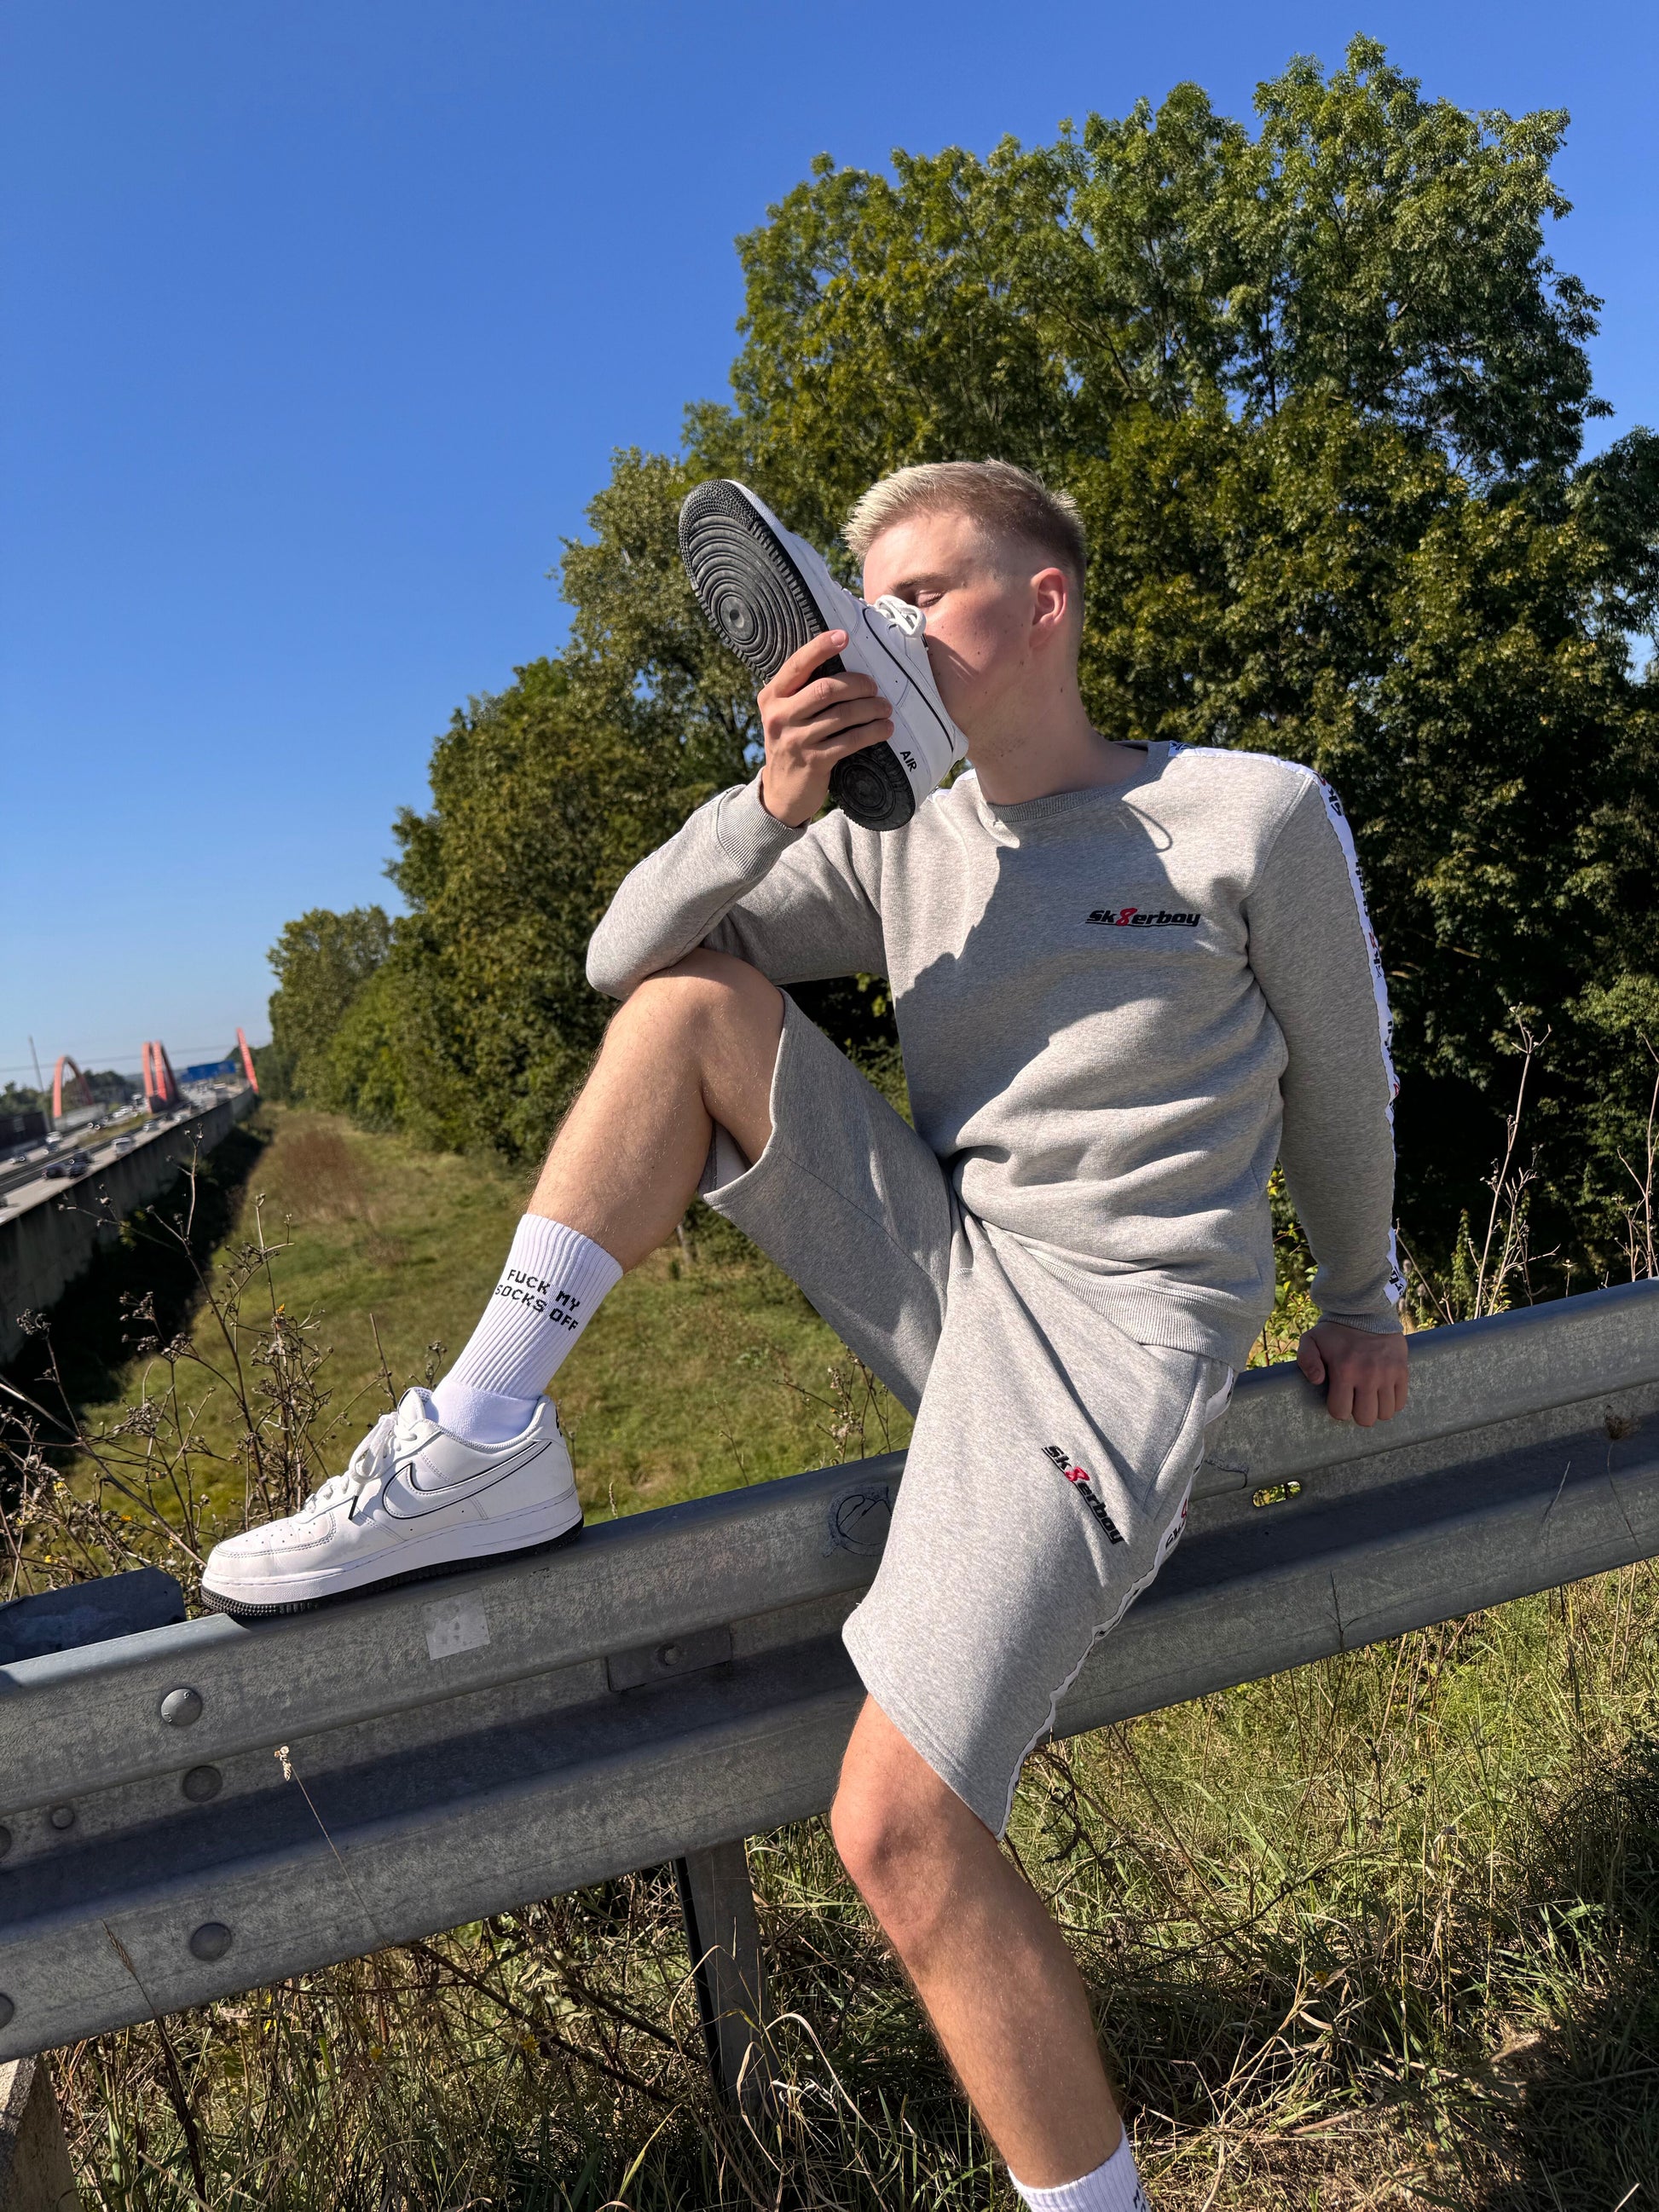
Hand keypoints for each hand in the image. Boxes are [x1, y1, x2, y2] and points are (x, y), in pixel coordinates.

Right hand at [757, 631, 892, 826]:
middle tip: (875, 688)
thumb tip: (845, 664)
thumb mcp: (786, 715)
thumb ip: (803, 692)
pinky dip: (872, 732)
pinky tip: (885, 729)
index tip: (844, 636)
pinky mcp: (814, 761)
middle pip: (826, 689)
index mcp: (772, 696)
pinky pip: (850, 741)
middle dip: (858, 685)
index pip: (797, 665)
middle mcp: (780, 716)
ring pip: (842, 715)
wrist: (782, 793)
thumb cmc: (792, 743)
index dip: (820, 648)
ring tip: (885, 708)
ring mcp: (796, 740)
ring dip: (871, 709)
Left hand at [1296, 1320, 1408, 1425]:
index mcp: (1344, 1370)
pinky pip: (1400, 1402)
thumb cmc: (1335, 1331)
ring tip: (1369, 1396)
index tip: (1338, 1398)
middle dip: (1357, 1412)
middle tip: (1355, 1399)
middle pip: (1366, 1419)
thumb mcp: (1311, 1340)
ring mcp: (1387, 1374)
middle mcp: (1368, 1375)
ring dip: (1376, 1409)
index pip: (1341, 1412)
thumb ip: (1306, 1360)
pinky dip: (1391, 1402)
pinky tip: (1382, 1392)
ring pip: (1385, 1414)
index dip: (1337, 1409)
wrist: (1366, 1312)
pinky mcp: (1402, 1371)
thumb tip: (1317, 1381)